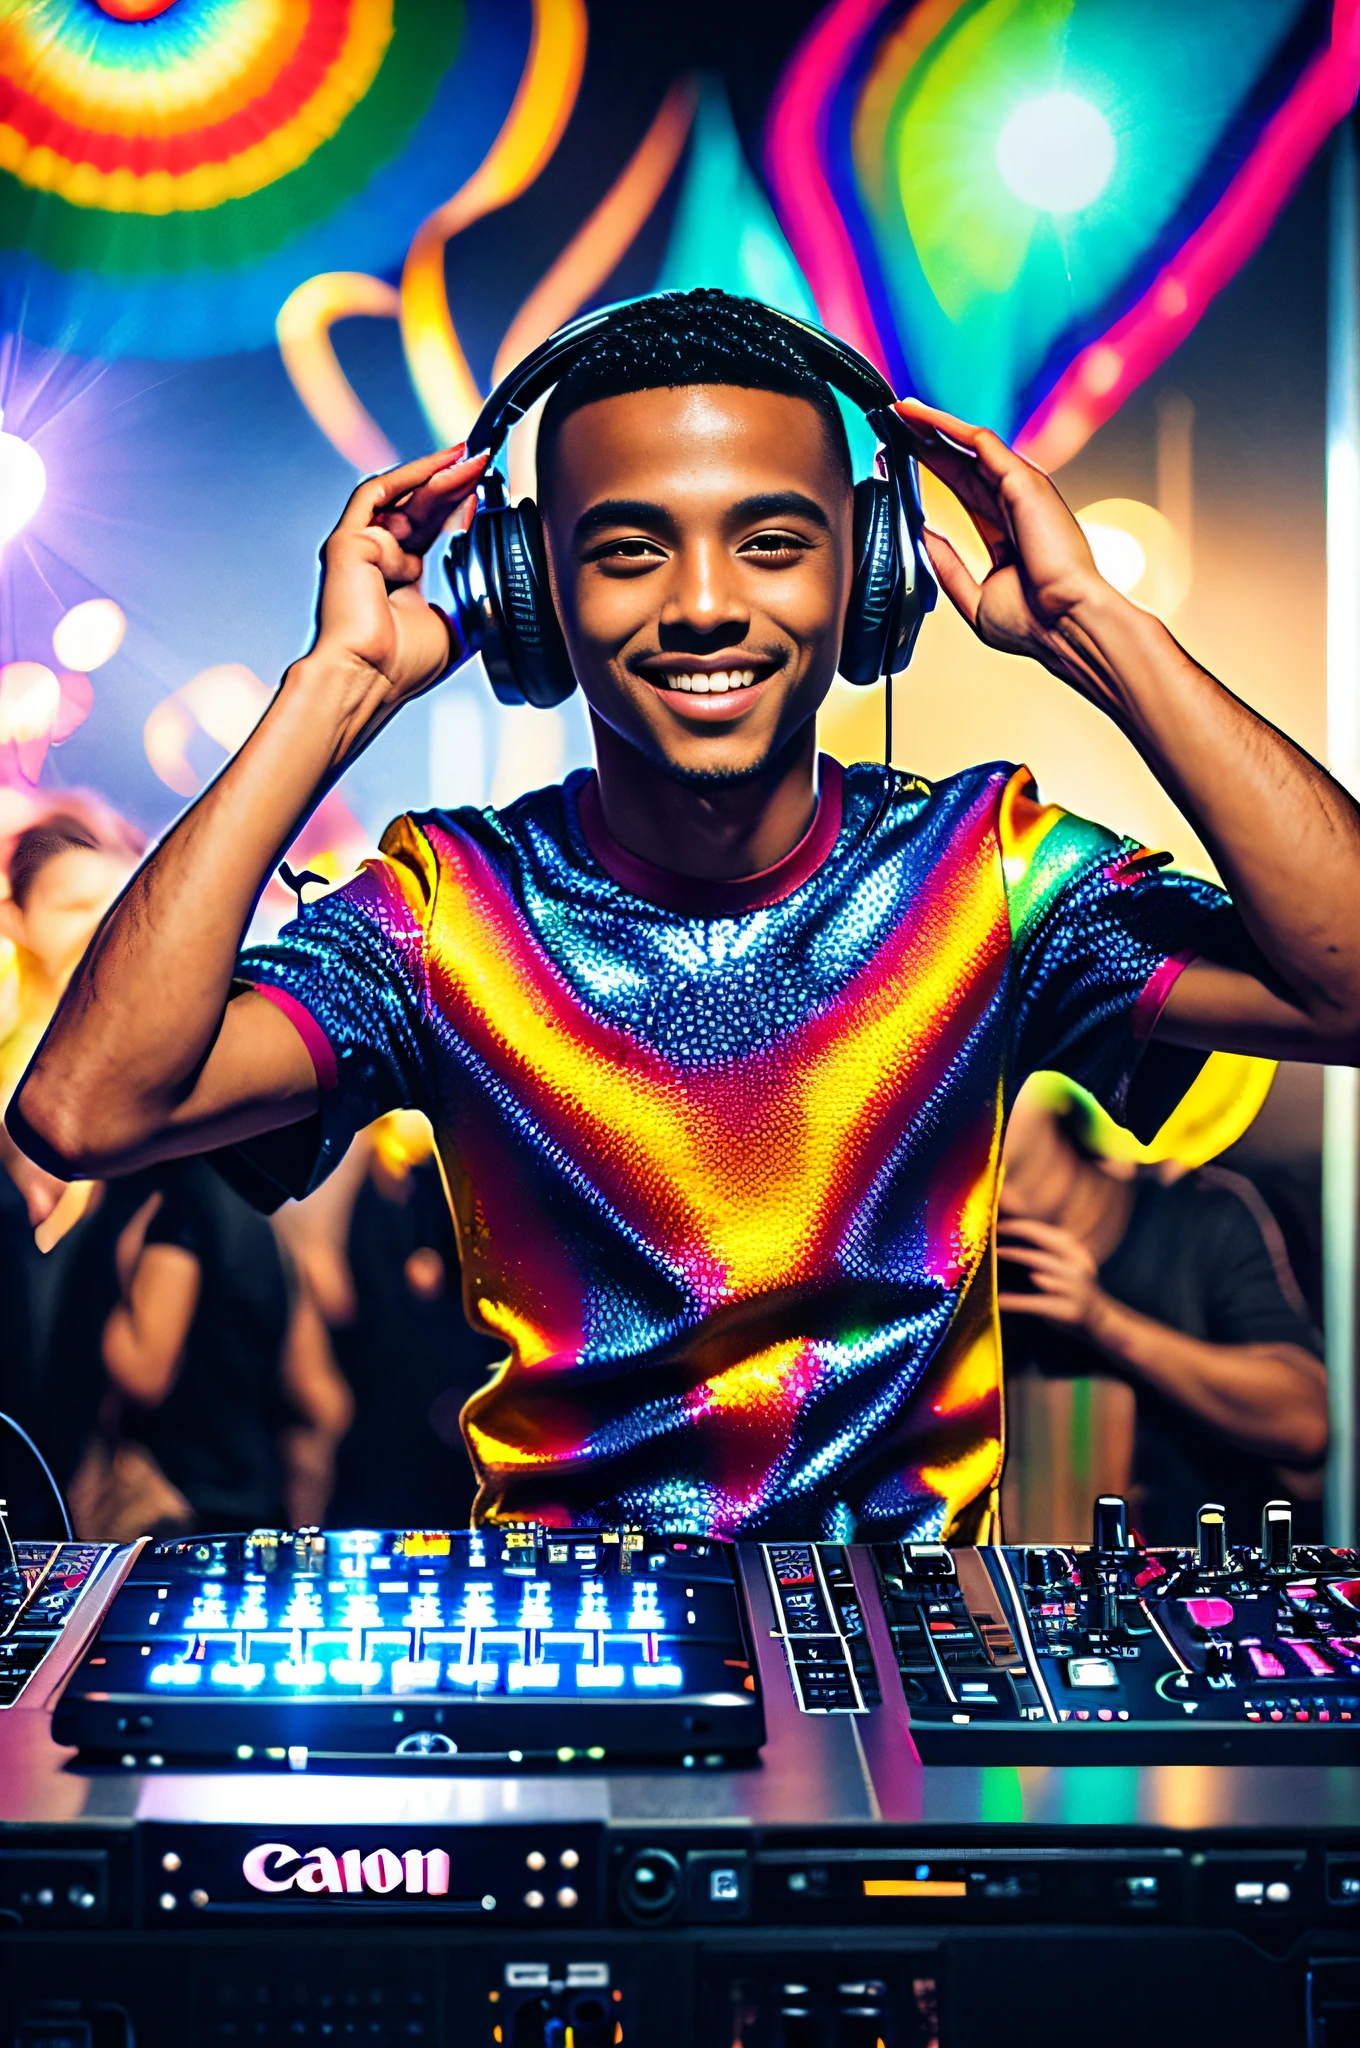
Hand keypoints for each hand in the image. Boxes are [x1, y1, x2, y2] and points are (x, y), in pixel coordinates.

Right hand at [311, 445, 487, 707]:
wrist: (368, 679)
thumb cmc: (402, 667)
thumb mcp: (455, 627)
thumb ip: (470, 594)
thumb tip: (491, 564)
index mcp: (401, 580)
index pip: (433, 531)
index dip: (461, 509)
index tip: (490, 491)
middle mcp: (379, 559)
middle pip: (421, 509)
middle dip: (456, 484)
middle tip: (486, 463)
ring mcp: (361, 548)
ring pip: (404, 498)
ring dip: (440, 475)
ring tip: (473, 458)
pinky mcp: (347, 541)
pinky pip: (376, 493)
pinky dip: (409, 475)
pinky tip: (441, 462)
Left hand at [894, 396, 1119, 688]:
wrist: (1064, 625)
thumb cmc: (1035, 622)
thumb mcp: (974, 597)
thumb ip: (948, 565)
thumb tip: (922, 535)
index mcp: (1008, 531)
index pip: (965, 490)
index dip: (935, 471)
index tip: (904, 461)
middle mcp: (1016, 504)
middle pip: (964, 462)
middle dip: (930, 442)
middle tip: (897, 426)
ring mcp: (1022, 489)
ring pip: (970, 443)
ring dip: (934, 425)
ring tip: (902, 412)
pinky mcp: (1023, 479)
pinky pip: (979, 440)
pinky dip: (947, 425)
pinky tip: (919, 417)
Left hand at [996, 1216, 1114, 1337]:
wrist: (1101, 1320)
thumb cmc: (1075, 1289)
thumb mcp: (1069, 1265)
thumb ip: (1048, 1252)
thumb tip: (1016, 1234)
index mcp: (1076, 1253)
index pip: (1048, 1233)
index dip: (1023, 1226)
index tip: (1000, 1225)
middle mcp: (1077, 1267)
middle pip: (1045, 1246)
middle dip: (1018, 1237)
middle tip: (994, 1235)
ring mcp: (1075, 1289)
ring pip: (1041, 1271)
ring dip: (1017, 1258)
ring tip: (995, 1258)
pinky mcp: (1068, 1311)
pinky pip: (1036, 1303)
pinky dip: (1016, 1302)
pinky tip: (1000, 1301)